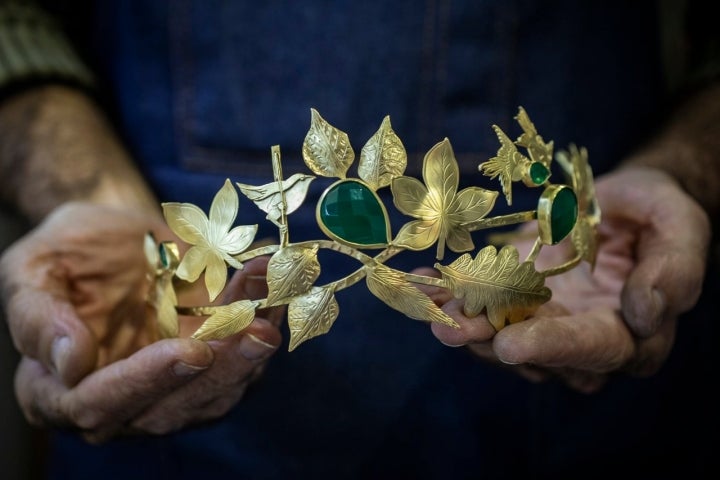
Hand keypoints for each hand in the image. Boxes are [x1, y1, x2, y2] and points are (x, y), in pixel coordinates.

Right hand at [0, 202, 282, 441]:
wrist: (114, 236)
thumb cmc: (66, 252)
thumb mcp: (33, 269)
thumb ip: (37, 317)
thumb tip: (69, 362)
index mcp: (57, 390)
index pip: (98, 405)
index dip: (145, 383)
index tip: (189, 351)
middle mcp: (119, 401)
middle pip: (171, 409)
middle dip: (220, 372)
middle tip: (257, 332)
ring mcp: (170, 387)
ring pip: (216, 391)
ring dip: (251, 352)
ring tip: (273, 302)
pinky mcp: (209, 367)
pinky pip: (241, 360)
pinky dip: (264, 325)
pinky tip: (276, 292)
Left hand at [429, 166, 709, 391]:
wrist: (623, 201)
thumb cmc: (659, 214)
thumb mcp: (680, 228)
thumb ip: (674, 270)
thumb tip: (646, 313)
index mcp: (629, 334)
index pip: (592, 350)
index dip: (551, 348)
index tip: (509, 344)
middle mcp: (579, 338)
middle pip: (532, 352)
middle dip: (487, 338)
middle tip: (447, 327)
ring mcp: (540, 320)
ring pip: (497, 334)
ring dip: (459, 319)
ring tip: (426, 302)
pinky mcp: (512, 298)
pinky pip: (479, 304)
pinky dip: (449, 295)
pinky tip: (422, 283)